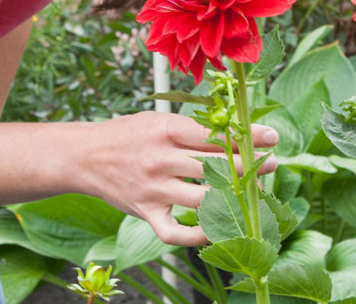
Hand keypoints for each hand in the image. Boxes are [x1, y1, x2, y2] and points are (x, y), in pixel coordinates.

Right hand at [84, 111, 277, 246]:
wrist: (83, 156)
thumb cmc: (128, 135)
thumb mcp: (158, 119)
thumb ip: (192, 127)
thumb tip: (238, 131)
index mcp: (165, 130)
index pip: (214, 135)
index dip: (247, 137)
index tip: (271, 138)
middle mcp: (159, 159)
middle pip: (214, 167)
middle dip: (250, 167)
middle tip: (271, 165)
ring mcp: (152, 189)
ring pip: (203, 199)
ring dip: (233, 199)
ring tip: (252, 193)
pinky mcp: (145, 213)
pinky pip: (175, 233)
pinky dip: (198, 236)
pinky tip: (218, 228)